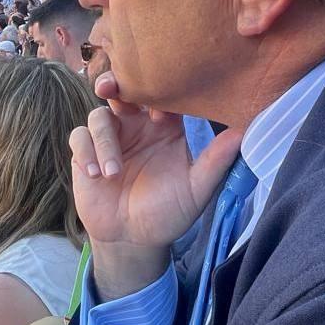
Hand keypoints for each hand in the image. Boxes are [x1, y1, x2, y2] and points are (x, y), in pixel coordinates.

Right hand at [70, 71, 241, 297]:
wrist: (134, 240)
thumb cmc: (169, 211)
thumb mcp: (196, 189)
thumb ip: (216, 161)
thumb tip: (245, 132)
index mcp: (164, 127)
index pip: (160, 95)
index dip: (155, 88)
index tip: (154, 99)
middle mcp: (136, 126)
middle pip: (121, 92)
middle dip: (113, 84)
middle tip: (109, 88)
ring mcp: (110, 138)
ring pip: (99, 116)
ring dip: (104, 140)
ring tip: (112, 173)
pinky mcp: (85, 153)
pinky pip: (79, 138)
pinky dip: (86, 151)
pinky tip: (96, 174)